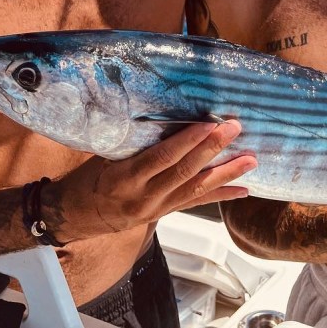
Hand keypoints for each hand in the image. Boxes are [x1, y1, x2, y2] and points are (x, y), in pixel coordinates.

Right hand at [57, 120, 256, 239]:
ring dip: (226, 174)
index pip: (163, 157)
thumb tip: (160, 111)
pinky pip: (195, 203)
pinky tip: (242, 190)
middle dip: (213, 149)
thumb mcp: (104, 154)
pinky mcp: (163, 214)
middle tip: (236, 130)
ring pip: (196, 189)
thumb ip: (133, 140)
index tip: (210, 124)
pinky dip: (221, 196)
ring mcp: (156, 208)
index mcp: (126, 177)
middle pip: (185, 171)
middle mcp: (144, 196)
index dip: (188, 141)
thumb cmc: (88, 177)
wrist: (76, 216)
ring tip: (250, 161)